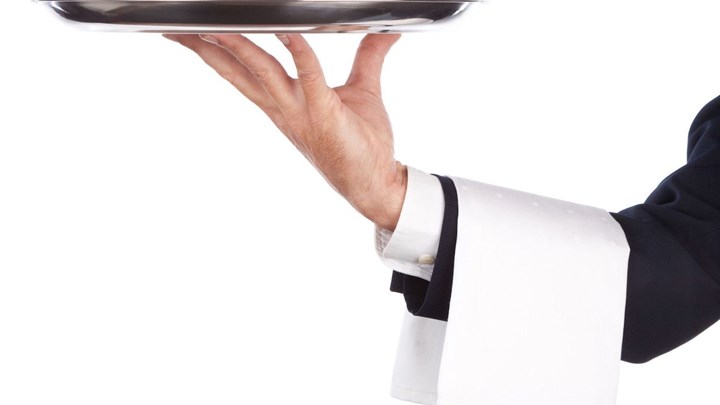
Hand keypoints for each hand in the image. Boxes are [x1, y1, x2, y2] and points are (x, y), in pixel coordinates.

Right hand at [163, 33, 405, 230]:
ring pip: (261, 73)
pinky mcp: (324, 113)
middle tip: (178, 28)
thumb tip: (386, 29)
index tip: (192, 33)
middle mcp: (284, 108)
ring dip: (238, 48)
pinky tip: (287, 33)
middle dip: (206, 49)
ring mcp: (301, 112)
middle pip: (237, 72)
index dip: (215, 52)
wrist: (377, 183)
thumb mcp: (363, 89)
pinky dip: (298, 53)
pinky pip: (309, 76)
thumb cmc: (364, 143)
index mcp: (284, 103)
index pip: (242, 72)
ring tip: (216, 27)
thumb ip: (369, 55)